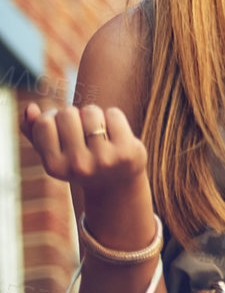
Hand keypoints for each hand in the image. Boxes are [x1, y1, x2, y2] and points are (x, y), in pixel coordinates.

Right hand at [20, 102, 147, 196]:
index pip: (44, 123)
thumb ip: (35, 132)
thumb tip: (30, 108)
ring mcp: (104, 159)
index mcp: (55, 167)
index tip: (61, 127)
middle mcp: (78, 165)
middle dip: (74, 115)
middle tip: (82, 130)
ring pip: (90, 111)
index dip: (52, 117)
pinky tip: (115, 133)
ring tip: (98, 131)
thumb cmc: (80, 162)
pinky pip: (113, 114)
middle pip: (67, 114)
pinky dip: (113, 117)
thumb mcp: (54, 152)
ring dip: (94, 115)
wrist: (117, 183)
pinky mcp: (127, 151)